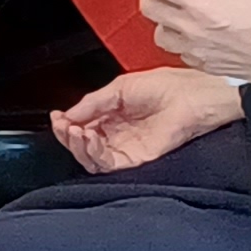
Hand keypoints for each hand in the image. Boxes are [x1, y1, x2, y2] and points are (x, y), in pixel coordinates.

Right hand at [50, 67, 242, 174]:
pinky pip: (107, 163)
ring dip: (76, 145)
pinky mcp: (136, 159)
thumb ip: (93, 102)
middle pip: (82, 145)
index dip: (65, 124)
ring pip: (91, 158)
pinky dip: (93, 152)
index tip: (56, 117)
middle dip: (66, 136)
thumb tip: (66, 115)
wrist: (194, 96)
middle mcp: (117, 134)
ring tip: (74, 131)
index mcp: (113, 116)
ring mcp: (126, 148)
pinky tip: (88, 137)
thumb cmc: (168, 87)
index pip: (81, 126)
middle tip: (62, 126)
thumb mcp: (120, 87)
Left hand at [129, 0, 250, 85]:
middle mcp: (191, 30)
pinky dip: (175, 35)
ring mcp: (196, 49)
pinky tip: (188, 26)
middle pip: (149, 6)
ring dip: (159, 14)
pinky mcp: (204, 63)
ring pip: (159, 32)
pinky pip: (176, 49)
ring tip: (170, 2)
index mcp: (200, 5)